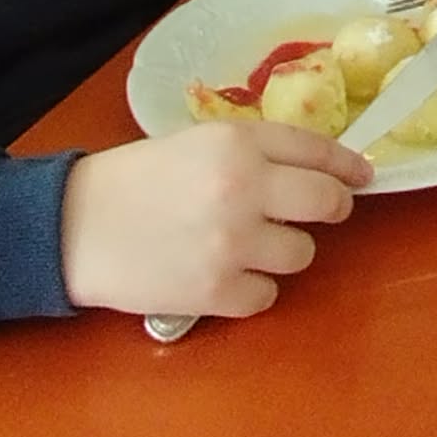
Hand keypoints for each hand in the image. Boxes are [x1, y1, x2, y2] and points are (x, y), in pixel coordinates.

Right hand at [59, 118, 371, 317]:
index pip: (318, 151)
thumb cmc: (136, 179)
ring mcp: (233, 245)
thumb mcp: (198, 141)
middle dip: (334, 207)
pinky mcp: (217, 292)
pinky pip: (267, 295)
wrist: (73, 227)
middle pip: (327, 204)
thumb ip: (256, 150)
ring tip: (250, 243)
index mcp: (238, 144)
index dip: (348, 166)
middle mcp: (244, 190)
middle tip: (324, 211)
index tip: (363, 175)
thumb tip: (318, 166)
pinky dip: (253, 288)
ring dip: (285, 250)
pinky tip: (226, 273)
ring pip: (301, 254)